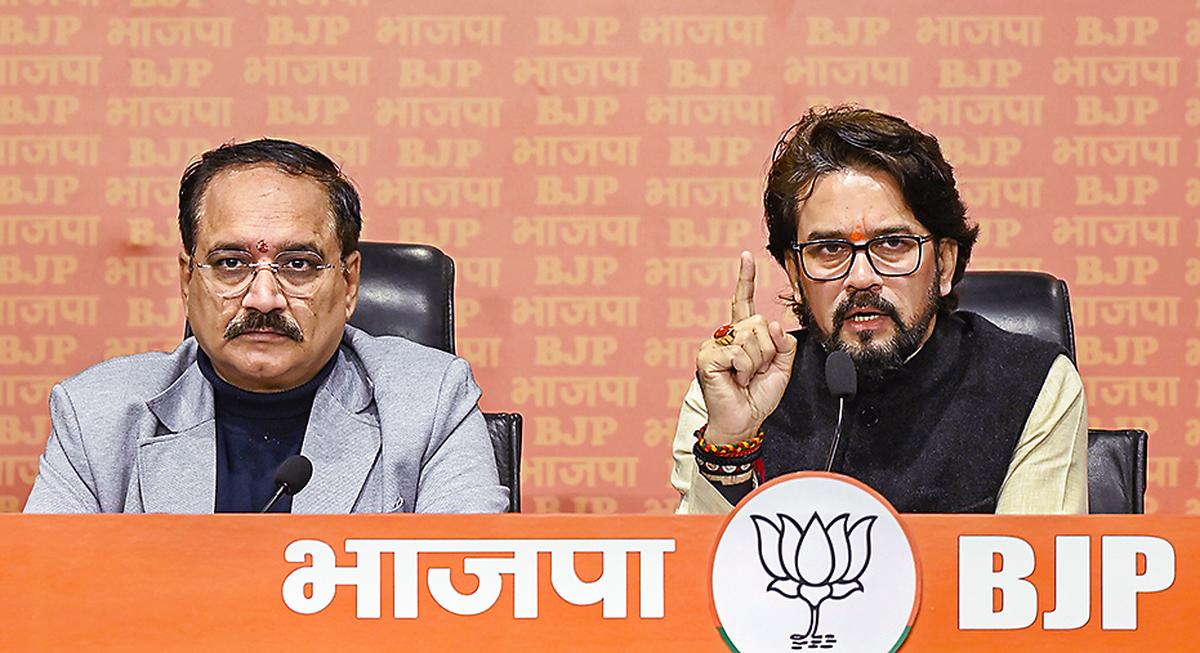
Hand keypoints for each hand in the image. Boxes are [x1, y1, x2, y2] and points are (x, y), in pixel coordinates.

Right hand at [695, 251, 797, 445]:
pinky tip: (735, 380)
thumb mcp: (781, 368)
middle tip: (755, 372)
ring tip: (744, 378)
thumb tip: (770, 325)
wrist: (744, 422)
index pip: (744, 301)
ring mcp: (714, 346)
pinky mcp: (707, 358)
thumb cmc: (758, 396)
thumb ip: (783, 344)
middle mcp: (726, 336)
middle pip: (758, 324)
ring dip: (756, 364)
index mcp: (742, 335)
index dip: (745, 278)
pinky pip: (738, 353)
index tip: (746, 257)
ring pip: (750, 339)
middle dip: (767, 352)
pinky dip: (744, 370)